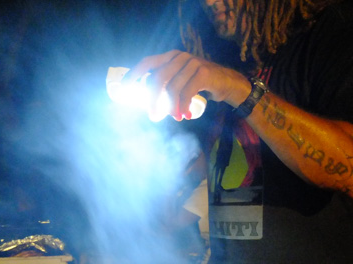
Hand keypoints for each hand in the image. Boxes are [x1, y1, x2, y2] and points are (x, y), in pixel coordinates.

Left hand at [125, 50, 249, 119]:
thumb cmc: (199, 84)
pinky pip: (186, 92)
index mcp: (170, 58)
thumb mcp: (180, 82)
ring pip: (172, 88)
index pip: (148, 63)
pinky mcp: (203, 73)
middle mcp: (179, 57)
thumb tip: (148, 102)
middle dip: (152, 99)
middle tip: (152, 115)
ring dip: (171, 107)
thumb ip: (165, 86)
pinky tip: (185, 115)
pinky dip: (183, 106)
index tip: (124, 87)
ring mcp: (191, 63)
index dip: (134, 74)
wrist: (228, 83)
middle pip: (157, 78)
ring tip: (175, 117)